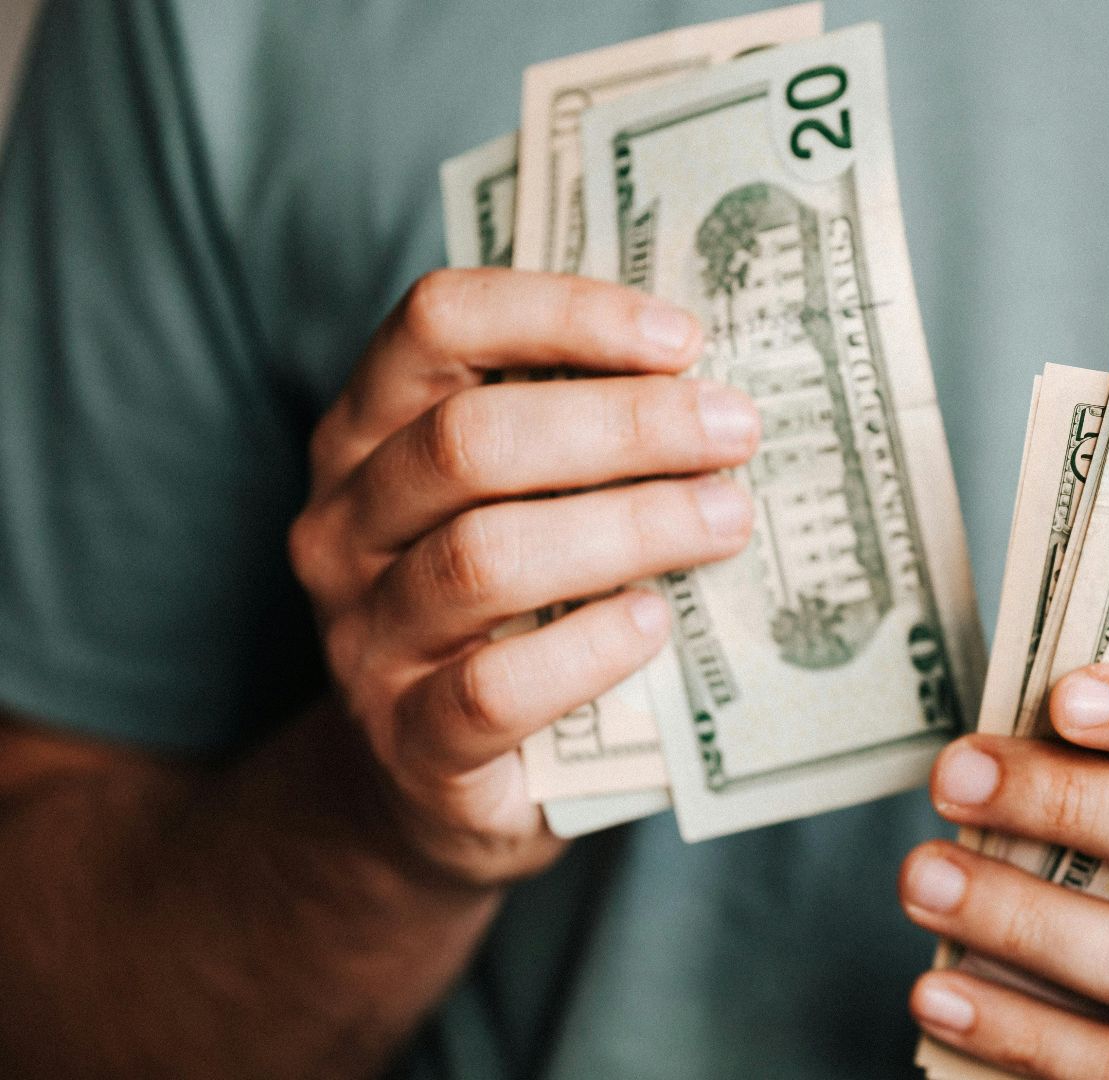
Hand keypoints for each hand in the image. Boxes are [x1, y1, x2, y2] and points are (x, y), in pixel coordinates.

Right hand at [289, 269, 758, 888]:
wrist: (431, 785)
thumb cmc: (509, 611)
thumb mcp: (523, 504)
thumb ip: (583, 436)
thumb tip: (721, 386)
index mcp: (370, 431)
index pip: (438, 323)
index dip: (564, 313)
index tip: (683, 339)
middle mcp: (345, 523)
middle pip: (469, 440)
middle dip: (624, 425)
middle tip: (735, 433)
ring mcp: (365, 636)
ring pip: (482, 558)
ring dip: (626, 528)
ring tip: (727, 521)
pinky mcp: (409, 743)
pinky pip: (493, 689)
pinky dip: (588, 650)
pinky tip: (655, 624)